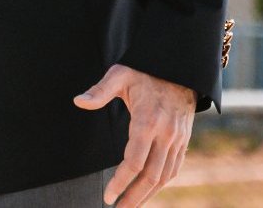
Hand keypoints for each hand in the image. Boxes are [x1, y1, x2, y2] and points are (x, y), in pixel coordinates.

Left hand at [74, 64, 195, 206]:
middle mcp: (166, 135)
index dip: (120, 182)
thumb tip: (78, 101)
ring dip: (148, 195)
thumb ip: (100, 91)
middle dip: (134, 197)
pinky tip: (149, 191)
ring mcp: (177, 139)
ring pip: (165, 176)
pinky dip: (161, 183)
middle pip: (151, 176)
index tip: (108, 196)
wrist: (180, 67)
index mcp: (148, 122)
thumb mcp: (120, 74)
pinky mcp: (183, 140)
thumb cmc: (144, 71)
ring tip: (131, 206)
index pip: (134, 162)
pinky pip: (174, 168)